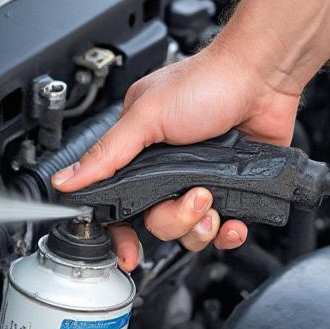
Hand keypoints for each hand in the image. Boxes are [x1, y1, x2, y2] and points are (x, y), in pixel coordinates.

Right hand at [52, 39, 300, 269]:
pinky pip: (224, 228)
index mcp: (138, 152)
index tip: (127, 252)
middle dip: (175, 219)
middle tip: (193, 197)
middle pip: (157, 222)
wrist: (263, 76)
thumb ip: (107, 153)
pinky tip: (233, 220)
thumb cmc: (208, 82)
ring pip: (190, 230)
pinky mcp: (233, 188)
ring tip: (213, 200)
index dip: (119, 231)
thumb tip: (66, 179)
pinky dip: (229, 231)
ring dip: (201, 226)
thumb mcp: (147, 116)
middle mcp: (168, 170)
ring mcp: (201, 179)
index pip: (118, 201)